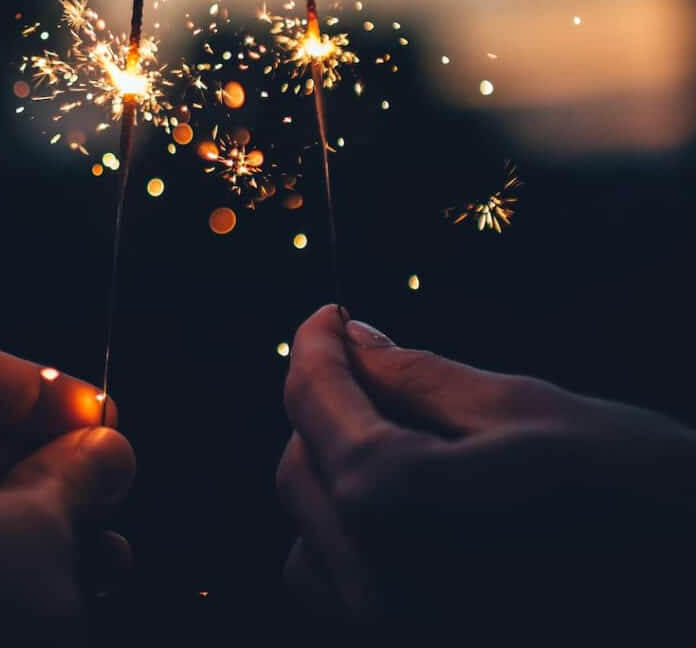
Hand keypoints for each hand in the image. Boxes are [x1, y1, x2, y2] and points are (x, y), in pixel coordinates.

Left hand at [277, 306, 695, 645]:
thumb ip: (415, 376)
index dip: (315, 345)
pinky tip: (413, 504)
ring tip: (403, 437)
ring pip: (310, 531)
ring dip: (337, 472)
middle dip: (328, 405)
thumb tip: (353, 340)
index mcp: (392, 505)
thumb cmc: (635, 493)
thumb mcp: (520, 410)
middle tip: (377, 365)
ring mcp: (391, 632)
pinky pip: (343, 586)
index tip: (328, 317)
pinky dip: (356, 534)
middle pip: (299, 466)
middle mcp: (373, 583)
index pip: (312, 401)